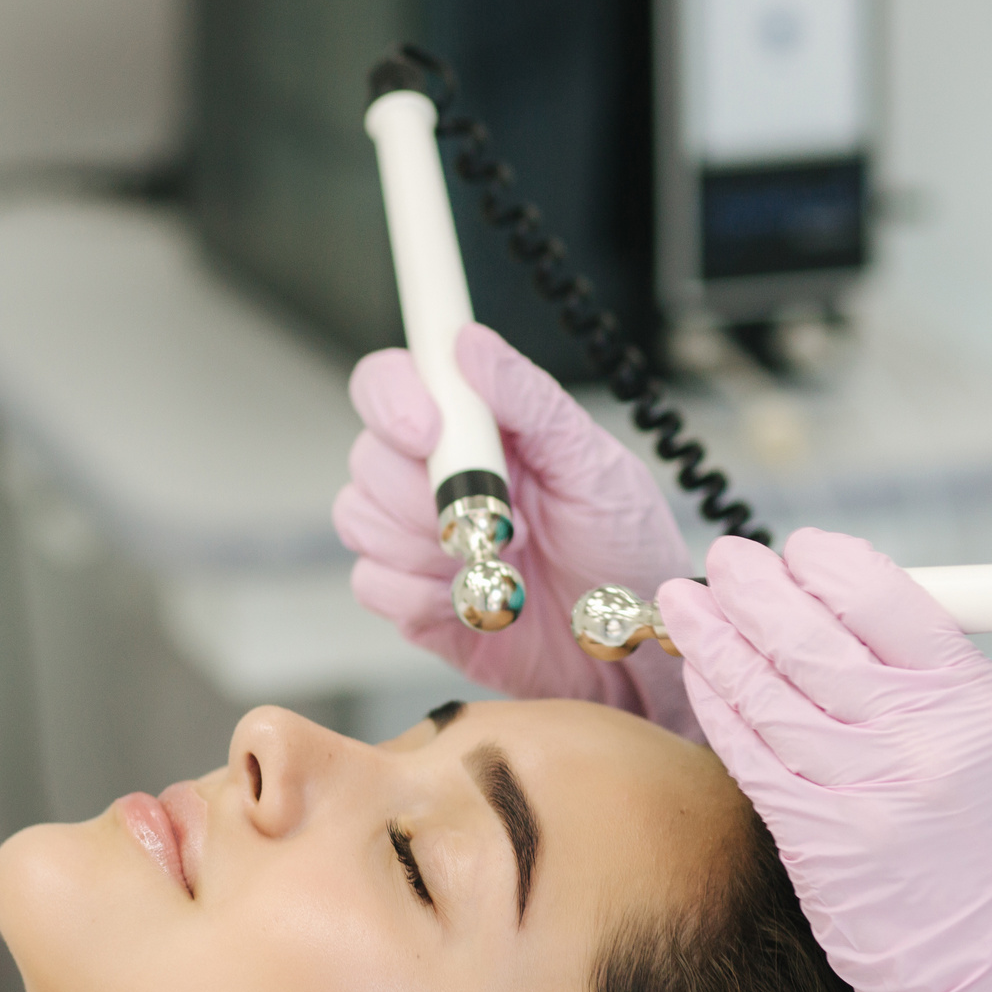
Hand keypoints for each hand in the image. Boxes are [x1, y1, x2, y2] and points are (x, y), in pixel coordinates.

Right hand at [335, 324, 697, 737]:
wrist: (631, 649)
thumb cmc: (624, 549)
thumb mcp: (592, 463)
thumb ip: (529, 400)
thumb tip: (466, 342)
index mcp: (476, 429)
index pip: (391, 384)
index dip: (392, 399)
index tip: (428, 430)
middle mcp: (436, 477)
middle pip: (367, 457)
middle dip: (425, 493)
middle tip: (501, 521)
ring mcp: (417, 541)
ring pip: (360, 519)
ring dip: (427, 546)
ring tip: (499, 562)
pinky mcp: (413, 601)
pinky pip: (373, 584)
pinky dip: (421, 595)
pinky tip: (476, 601)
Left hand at [660, 530, 991, 991]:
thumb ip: (926, 682)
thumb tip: (840, 618)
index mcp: (977, 700)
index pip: (887, 597)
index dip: (826, 564)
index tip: (794, 551)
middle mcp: (923, 738)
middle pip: (815, 635)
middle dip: (756, 589)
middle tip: (725, 561)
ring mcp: (868, 793)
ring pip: (771, 692)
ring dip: (718, 639)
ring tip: (686, 602)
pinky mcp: (822, 844)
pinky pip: (754, 757)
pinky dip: (721, 709)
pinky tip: (700, 678)